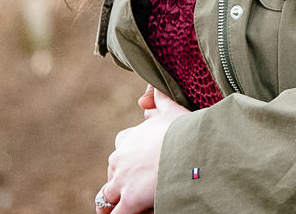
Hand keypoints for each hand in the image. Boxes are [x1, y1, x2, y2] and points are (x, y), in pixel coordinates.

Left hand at [98, 87, 189, 213]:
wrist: (188, 150)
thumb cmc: (183, 129)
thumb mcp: (171, 109)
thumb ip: (158, 99)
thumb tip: (148, 92)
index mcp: (127, 138)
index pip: (122, 146)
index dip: (131, 154)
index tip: (141, 160)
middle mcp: (119, 159)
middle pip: (113, 172)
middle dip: (122, 179)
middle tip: (139, 185)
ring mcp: (121, 182)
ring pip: (107, 195)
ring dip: (112, 200)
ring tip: (120, 204)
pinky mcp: (128, 201)